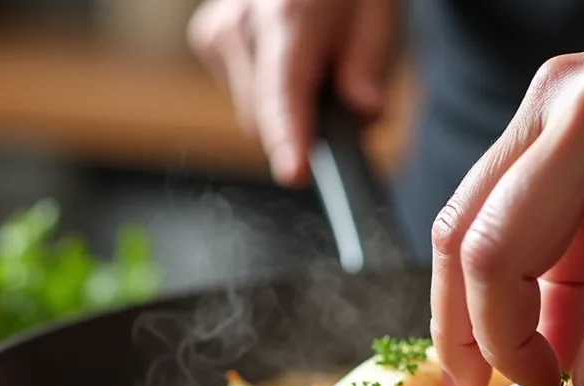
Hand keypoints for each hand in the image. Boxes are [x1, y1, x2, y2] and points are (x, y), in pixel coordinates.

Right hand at [188, 0, 396, 185]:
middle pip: (267, 118)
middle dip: (307, 121)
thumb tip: (364, 112)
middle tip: (342, 83)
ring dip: (288, 104)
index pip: (283, 89)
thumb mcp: (377, 9)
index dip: (289, 135)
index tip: (294, 172)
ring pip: (253, 114)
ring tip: (312, 53)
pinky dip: (269, 89)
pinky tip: (285, 52)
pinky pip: (243, 96)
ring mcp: (217, 32)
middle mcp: (240, 24)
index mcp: (286, 13)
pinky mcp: (207, 39)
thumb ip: (370, 61)